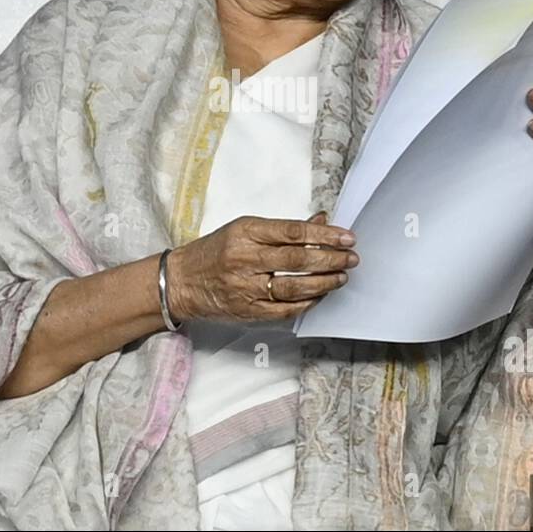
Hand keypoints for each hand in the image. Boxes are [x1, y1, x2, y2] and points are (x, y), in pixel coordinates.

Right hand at [166, 212, 358, 322]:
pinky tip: (320, 295)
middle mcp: (245, 259)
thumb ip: (283, 228)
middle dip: (330, 259)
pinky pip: (285, 310)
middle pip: (298, 259)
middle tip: (351, 258)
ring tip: (341, 277)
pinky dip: (306, 302)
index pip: (293, 232)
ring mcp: (246, 288)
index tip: (347, 237)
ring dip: (323, 282)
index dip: (324, 235)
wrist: (181, 282)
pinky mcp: (248, 311)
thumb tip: (321, 220)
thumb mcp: (244, 229)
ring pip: (294, 286)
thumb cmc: (214, 251)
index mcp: (245, 233)